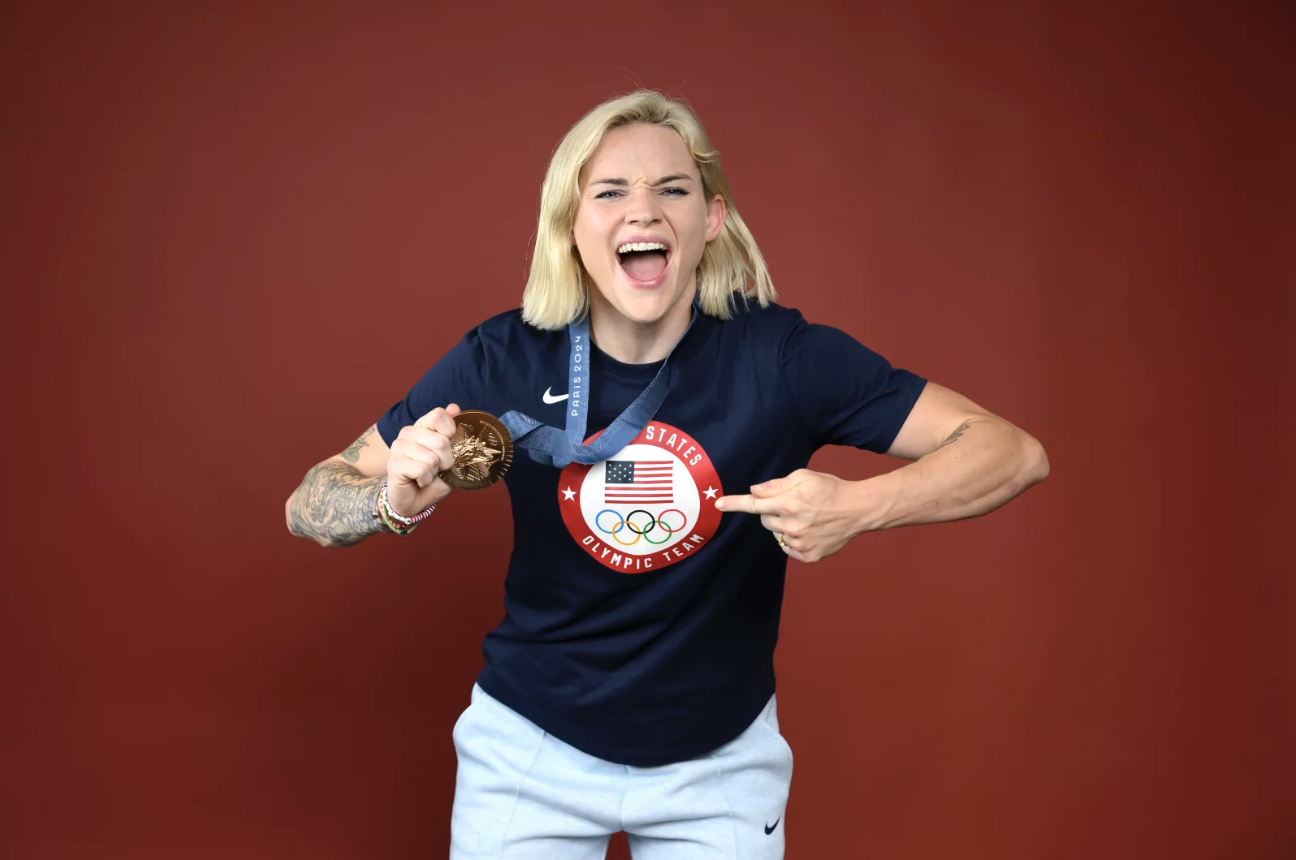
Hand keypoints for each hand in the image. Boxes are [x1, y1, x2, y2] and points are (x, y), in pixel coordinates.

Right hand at [386, 403, 461, 516]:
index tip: (449, 446)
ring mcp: (398, 447)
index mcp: (422, 427)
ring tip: (426, 475)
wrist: (415, 501)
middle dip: (446, 461)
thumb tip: (454, 407)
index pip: (439, 415)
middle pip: (441, 442)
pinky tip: (419, 481)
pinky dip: (426, 480)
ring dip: (434, 473)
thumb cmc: (433, 478)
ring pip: (432, 459)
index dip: (451, 433)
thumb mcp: (450, 456)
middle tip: (437, 468)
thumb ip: (453, 433)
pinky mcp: (394, 464)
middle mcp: (407, 433)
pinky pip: (422, 470)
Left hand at [714, 469, 863, 562]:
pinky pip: (787, 548)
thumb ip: (777, 484)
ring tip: (805, 517)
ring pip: (776, 534)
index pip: (755, 504)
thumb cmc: (830, 489)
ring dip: (783, 526)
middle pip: (764, 520)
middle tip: (792, 505)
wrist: (858, 510)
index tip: (718, 504)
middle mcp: (792, 525)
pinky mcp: (807, 556)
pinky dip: (793, 540)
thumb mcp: (804, 477)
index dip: (735, 503)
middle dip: (772, 512)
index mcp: (790, 503)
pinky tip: (810, 530)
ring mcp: (800, 543)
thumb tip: (755, 490)